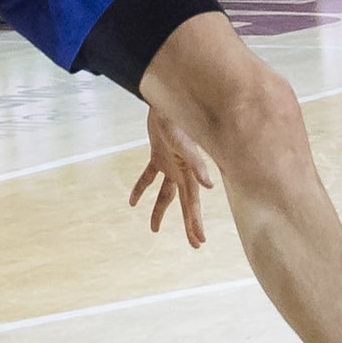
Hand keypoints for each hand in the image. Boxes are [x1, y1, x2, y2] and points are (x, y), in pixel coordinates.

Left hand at [130, 110, 216, 248]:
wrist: (165, 99)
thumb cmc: (176, 119)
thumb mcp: (184, 143)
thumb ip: (197, 164)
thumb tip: (209, 187)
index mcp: (189, 171)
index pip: (193, 203)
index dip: (196, 223)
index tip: (199, 241)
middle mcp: (182, 171)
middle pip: (185, 203)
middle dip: (189, 224)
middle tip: (195, 244)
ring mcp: (170, 164)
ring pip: (166, 194)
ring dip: (160, 210)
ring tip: (154, 229)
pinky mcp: (158, 155)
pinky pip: (149, 176)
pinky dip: (141, 188)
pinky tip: (132, 202)